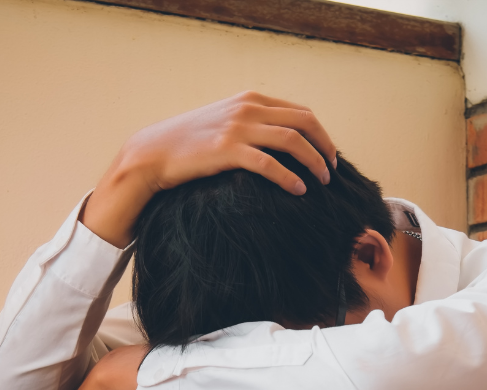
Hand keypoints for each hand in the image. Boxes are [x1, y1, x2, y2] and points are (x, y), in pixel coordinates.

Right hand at [82, 93, 337, 247]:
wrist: (153, 152)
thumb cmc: (192, 144)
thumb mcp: (226, 123)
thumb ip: (254, 126)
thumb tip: (285, 144)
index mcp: (251, 100)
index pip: (301, 112)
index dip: (322, 134)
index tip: (330, 156)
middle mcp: (248, 108)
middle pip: (304, 122)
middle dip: (325, 147)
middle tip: (333, 171)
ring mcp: (238, 127)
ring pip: (293, 141)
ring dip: (314, 163)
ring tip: (322, 183)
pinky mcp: (227, 150)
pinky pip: (269, 163)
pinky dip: (290, 178)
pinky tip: (299, 191)